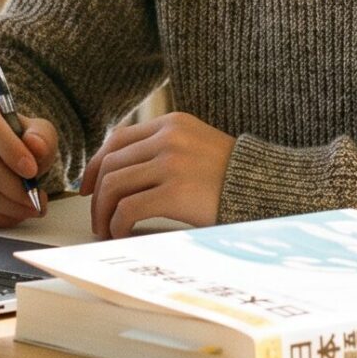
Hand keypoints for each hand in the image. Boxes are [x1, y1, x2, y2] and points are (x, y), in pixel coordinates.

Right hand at [0, 95, 58, 227]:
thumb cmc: (16, 142)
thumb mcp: (36, 132)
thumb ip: (41, 137)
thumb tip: (36, 146)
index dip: (10, 149)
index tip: (32, 171)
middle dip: (12, 186)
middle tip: (35, 198)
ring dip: (6, 205)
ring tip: (29, 208)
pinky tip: (12, 214)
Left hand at [80, 112, 235, 237]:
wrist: (269, 190)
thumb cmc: (235, 179)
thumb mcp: (198, 148)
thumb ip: (165, 151)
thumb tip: (122, 174)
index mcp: (173, 124)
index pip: (117, 139)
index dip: (95, 165)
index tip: (88, 187)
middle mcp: (169, 138)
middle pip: (111, 164)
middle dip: (96, 194)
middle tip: (96, 216)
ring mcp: (172, 163)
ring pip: (113, 186)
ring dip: (103, 212)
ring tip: (106, 229)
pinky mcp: (176, 192)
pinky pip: (128, 209)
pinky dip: (117, 224)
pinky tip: (121, 234)